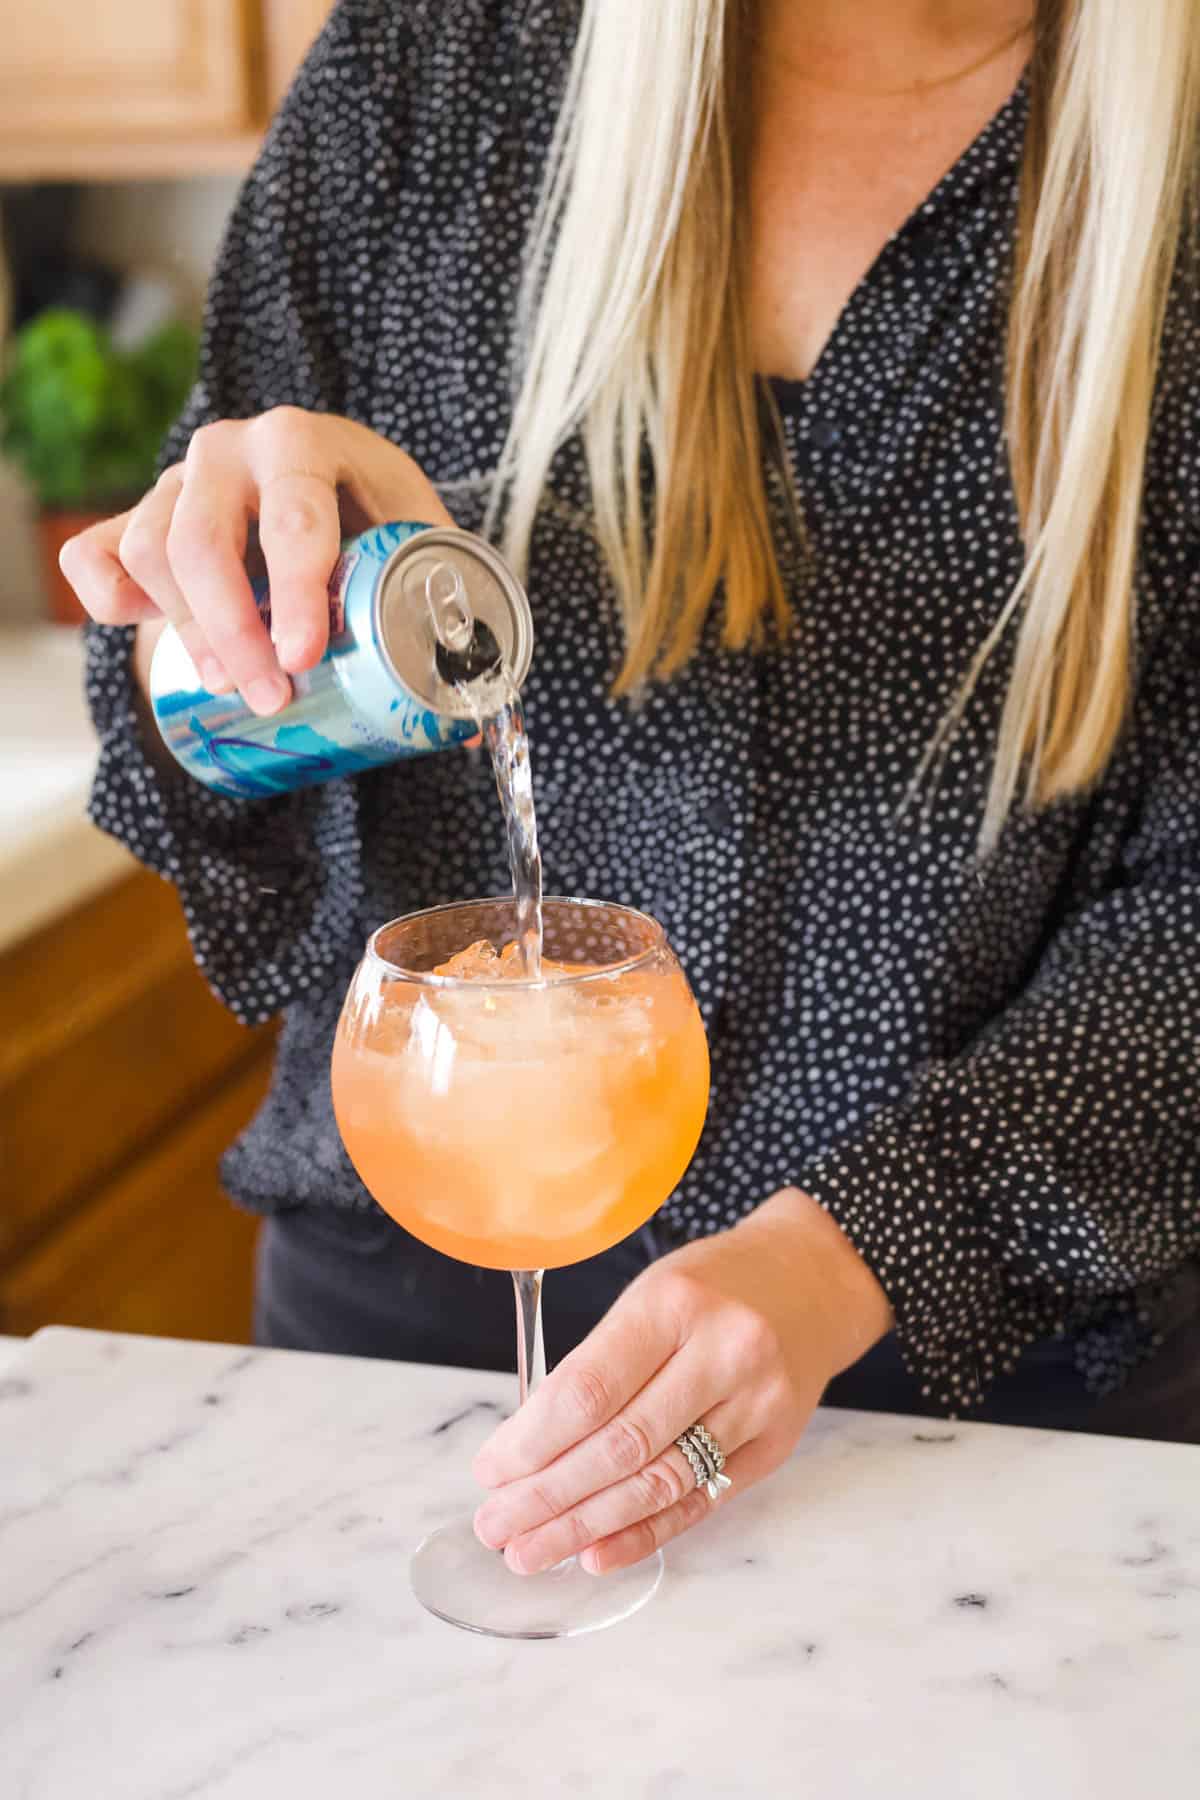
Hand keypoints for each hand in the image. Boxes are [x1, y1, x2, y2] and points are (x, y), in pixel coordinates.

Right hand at [59, 410, 452, 713]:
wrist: (331, 477)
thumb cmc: (376, 515)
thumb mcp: (419, 545)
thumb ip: (447, 622)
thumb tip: (470, 733)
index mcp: (307, 443)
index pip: (293, 515)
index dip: (295, 591)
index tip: (304, 658)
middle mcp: (230, 449)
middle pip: (201, 542)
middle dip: (233, 634)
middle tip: (270, 697)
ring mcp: (176, 480)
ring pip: (148, 552)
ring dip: (186, 630)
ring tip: (234, 683)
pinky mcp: (138, 514)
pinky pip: (94, 553)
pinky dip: (106, 598)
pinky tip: (142, 627)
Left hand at [472, 1189, 891, 1575]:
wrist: (811, 1278)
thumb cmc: (712, 1283)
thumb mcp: (650, 1293)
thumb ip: (600, 1362)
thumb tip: (528, 1445)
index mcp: (673, 1303)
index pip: (590, 1389)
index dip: (532, 1441)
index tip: (490, 1472)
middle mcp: (722, 1352)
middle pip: (620, 1445)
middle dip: (548, 1495)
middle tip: (496, 1526)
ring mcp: (756, 1403)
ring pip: (659, 1482)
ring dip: (586, 1526)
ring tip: (531, 1551)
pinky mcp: (775, 1444)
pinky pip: (701, 1502)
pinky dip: (644, 1534)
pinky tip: (595, 1554)